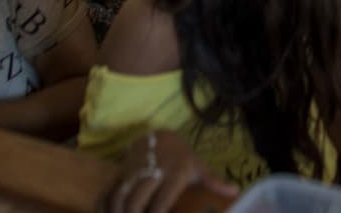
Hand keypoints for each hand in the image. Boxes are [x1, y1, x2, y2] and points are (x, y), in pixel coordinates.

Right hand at [107, 130, 238, 212]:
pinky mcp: (119, 171)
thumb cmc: (182, 157)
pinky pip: (107, 192)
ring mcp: (132, 171)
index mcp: (174, 173)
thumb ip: (214, 182)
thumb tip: (235, 192)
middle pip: (136, 201)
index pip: (162, 201)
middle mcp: (151, 171)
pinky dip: (105, 207)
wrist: (159, 135)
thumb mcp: (199, 168)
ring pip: (119, 197)